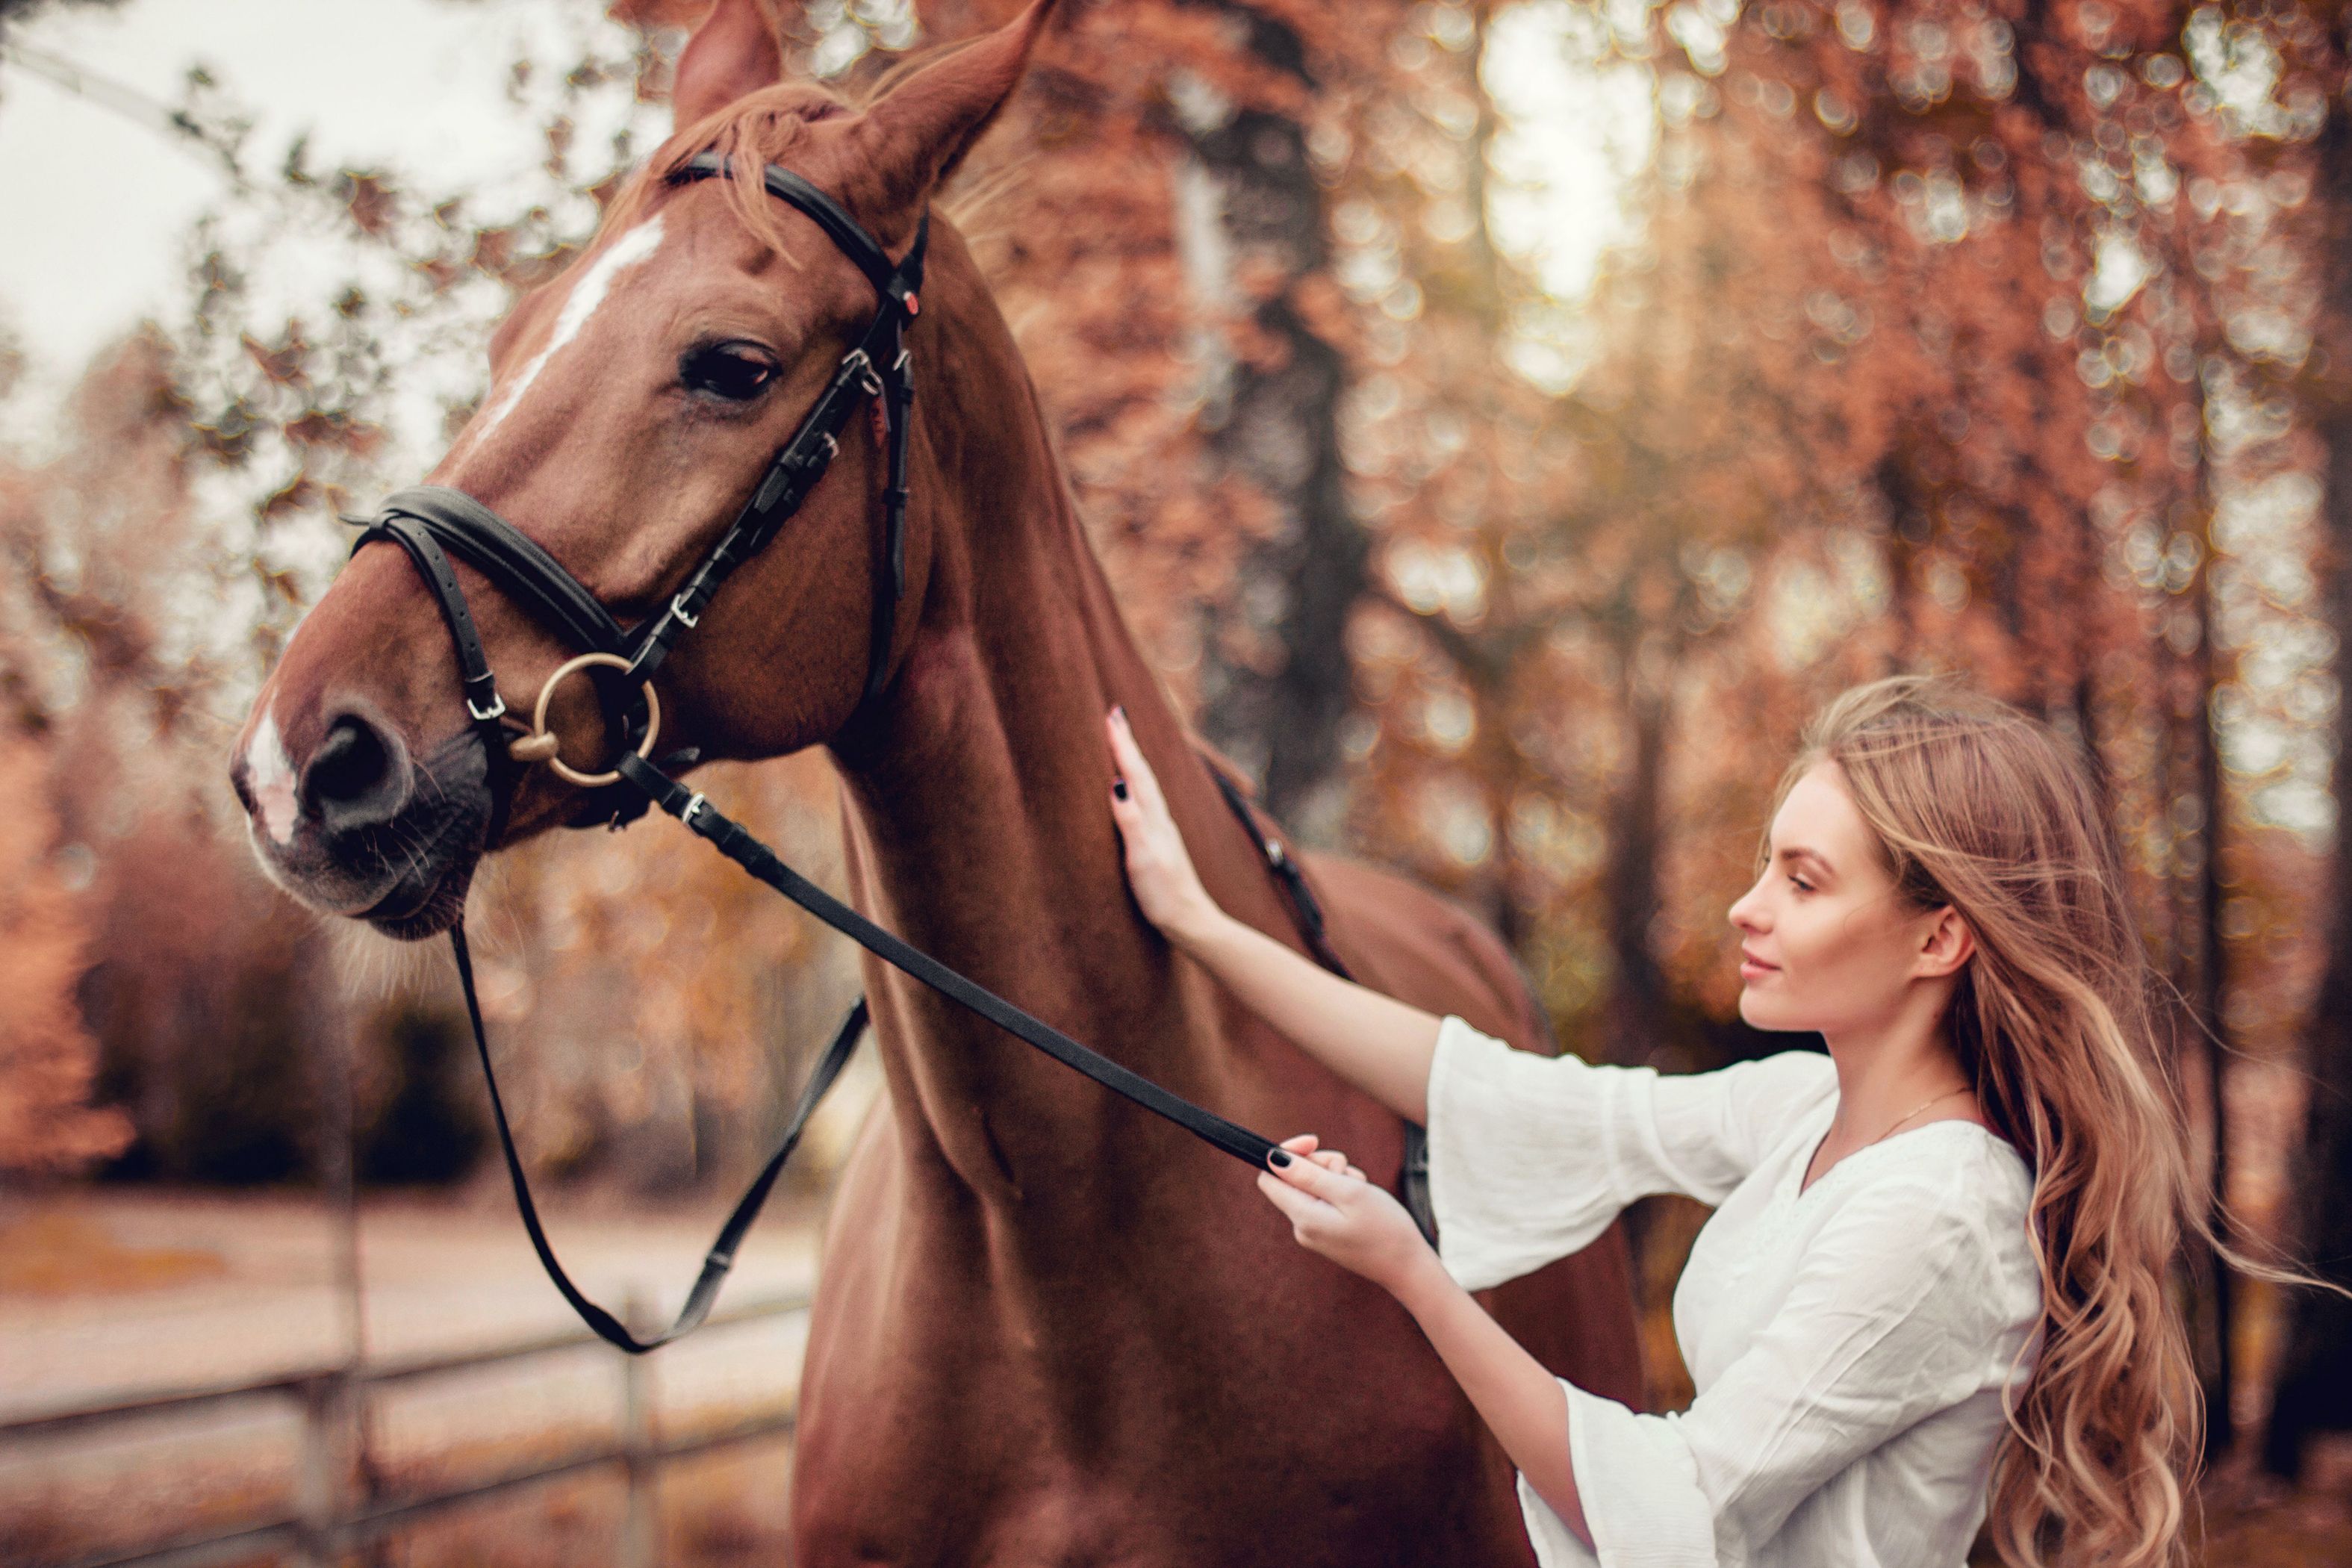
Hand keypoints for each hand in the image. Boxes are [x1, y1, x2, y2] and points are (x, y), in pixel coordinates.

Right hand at [1105, 705, 1219, 943]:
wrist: (1191, 920)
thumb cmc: (1164, 894)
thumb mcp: (1142, 858)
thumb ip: (1131, 821)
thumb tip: (1116, 783)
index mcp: (1155, 818)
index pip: (1135, 773)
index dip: (1122, 744)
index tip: (1112, 715)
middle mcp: (1161, 818)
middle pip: (1142, 772)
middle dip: (1127, 743)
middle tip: (1114, 715)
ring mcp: (1162, 830)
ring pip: (1145, 784)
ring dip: (1132, 760)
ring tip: (1121, 742)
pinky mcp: (1160, 842)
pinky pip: (1146, 801)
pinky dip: (1136, 784)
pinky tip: (1134, 789)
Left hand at [1256, 1133, 1434, 1294]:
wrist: (1408, 1267)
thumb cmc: (1385, 1228)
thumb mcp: (1348, 1193)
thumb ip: (1308, 1174)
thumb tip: (1272, 1158)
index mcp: (1302, 1217)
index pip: (1269, 1176)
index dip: (1286, 1152)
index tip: (1314, 1141)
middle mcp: (1301, 1226)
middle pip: (1293, 1178)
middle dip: (1321, 1164)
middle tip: (1348, 1171)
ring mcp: (1314, 1231)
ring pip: (1313, 1186)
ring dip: (1337, 1177)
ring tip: (1361, 1189)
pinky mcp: (1327, 1233)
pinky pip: (1326, 1200)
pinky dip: (1343, 1191)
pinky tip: (1363, 1200)